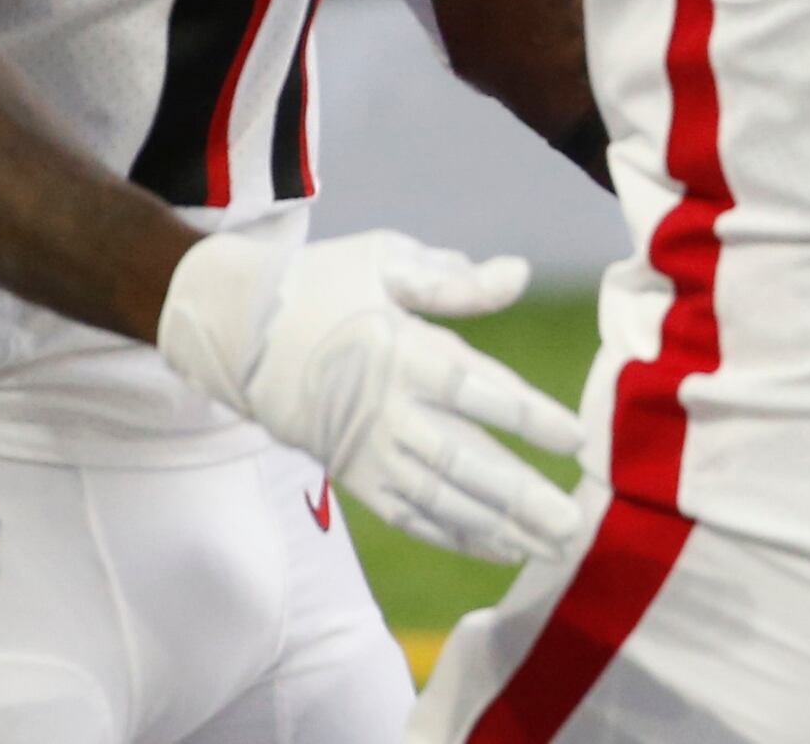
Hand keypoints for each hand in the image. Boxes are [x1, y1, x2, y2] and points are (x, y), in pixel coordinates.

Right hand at [156, 231, 583, 563]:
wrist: (234, 330)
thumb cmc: (321, 285)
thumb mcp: (384, 261)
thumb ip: (454, 280)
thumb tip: (520, 273)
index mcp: (400, 350)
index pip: (474, 389)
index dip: (526, 417)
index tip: (575, 440)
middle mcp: (386, 408)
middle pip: (461, 460)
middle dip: (519, 496)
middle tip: (572, 525)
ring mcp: (366, 448)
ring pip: (439, 499)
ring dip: (497, 527)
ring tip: (551, 546)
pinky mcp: (351, 472)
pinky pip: (408, 514)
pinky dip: (454, 535)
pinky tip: (499, 549)